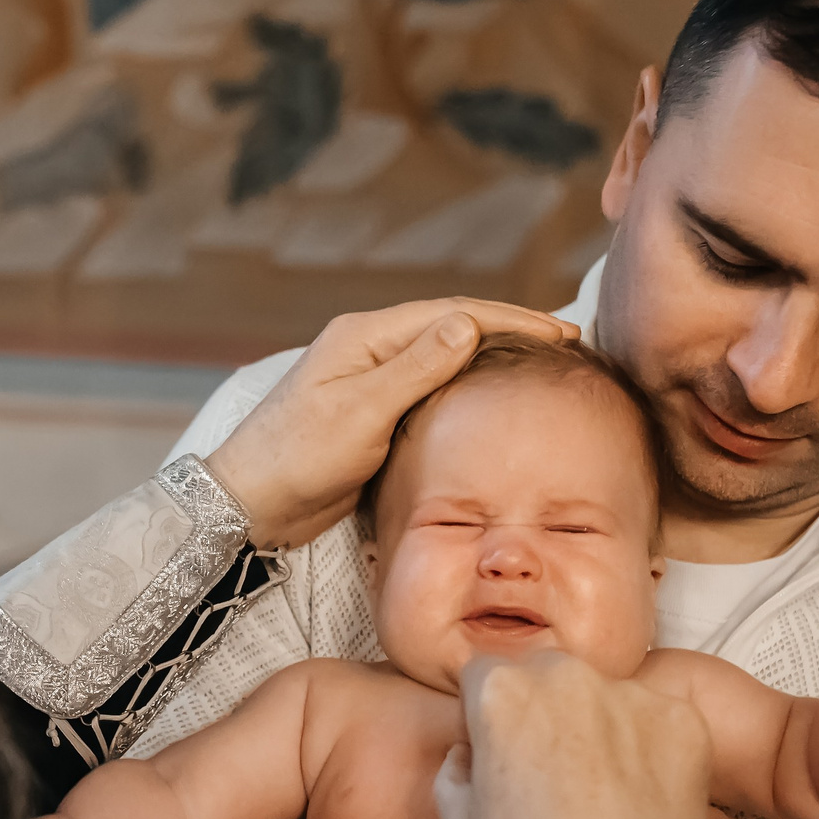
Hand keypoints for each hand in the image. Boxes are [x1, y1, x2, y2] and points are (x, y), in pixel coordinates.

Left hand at [205, 299, 577, 548]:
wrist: (251, 504)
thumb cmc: (296, 458)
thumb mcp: (360, 413)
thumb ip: (415, 369)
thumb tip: (468, 324)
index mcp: (366, 336)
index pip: (453, 314)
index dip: (512, 320)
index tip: (561, 332)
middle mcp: (371, 349)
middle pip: (452, 329)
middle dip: (510, 333)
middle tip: (567, 344)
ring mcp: (371, 381)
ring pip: (443, 359)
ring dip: (492, 358)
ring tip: (542, 367)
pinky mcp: (372, 414)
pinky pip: (430, 391)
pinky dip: (467, 389)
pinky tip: (494, 402)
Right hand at [439, 651, 715, 818]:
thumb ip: (453, 770)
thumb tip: (468, 751)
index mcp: (502, 690)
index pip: (483, 676)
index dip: (485, 713)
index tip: (497, 746)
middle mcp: (566, 674)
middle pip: (546, 675)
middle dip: (544, 709)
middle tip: (553, 766)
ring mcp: (629, 692)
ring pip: (605, 695)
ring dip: (600, 725)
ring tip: (605, 786)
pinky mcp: (680, 717)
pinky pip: (658, 721)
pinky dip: (651, 747)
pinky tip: (643, 792)